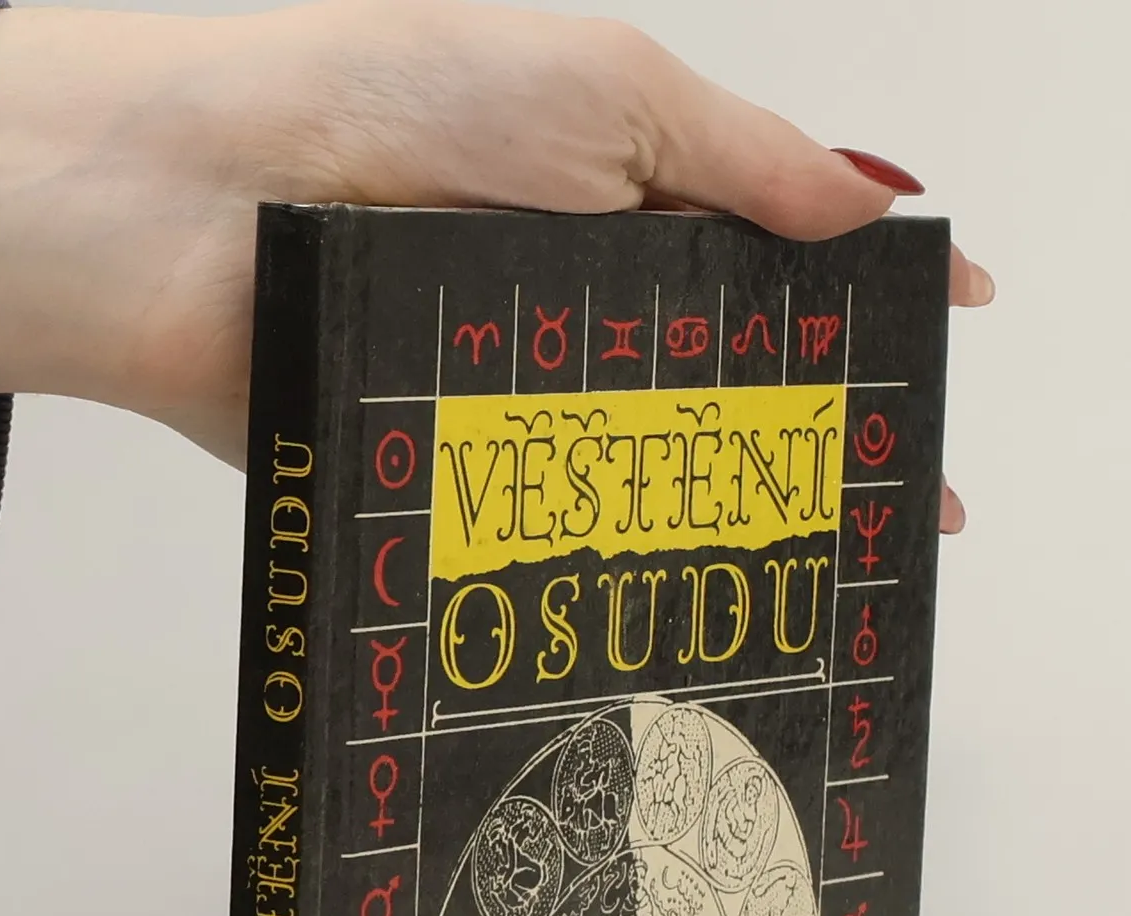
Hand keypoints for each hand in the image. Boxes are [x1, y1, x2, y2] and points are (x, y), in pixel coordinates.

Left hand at [0, 1, 992, 529]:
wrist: (194, 206)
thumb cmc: (392, 100)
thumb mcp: (607, 89)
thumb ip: (747, 163)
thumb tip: (884, 208)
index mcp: (631, 200)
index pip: (777, 277)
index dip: (861, 325)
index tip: (936, 378)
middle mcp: (582, 311)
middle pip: (724, 397)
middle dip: (815, 456)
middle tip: (892, 523)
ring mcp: (519, 403)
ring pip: (647, 481)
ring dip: (729, 531)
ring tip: (818, 583)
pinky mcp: (452, 479)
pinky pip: (552, 535)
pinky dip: (615, 572)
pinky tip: (682, 612)